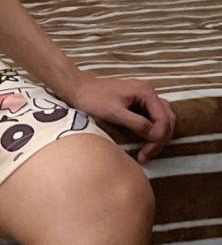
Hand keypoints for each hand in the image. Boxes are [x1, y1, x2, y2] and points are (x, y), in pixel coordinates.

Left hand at [59, 70, 175, 163]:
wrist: (77, 88)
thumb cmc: (92, 99)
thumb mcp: (114, 113)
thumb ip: (137, 123)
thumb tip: (156, 136)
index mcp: (145, 91)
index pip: (164, 119)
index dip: (158, 138)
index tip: (146, 152)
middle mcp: (149, 91)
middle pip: (167, 119)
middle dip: (159, 139)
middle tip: (146, 156)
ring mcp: (144, 96)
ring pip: (162, 119)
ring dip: (157, 136)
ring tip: (146, 152)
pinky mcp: (138, 102)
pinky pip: (152, 118)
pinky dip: (151, 131)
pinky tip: (143, 142)